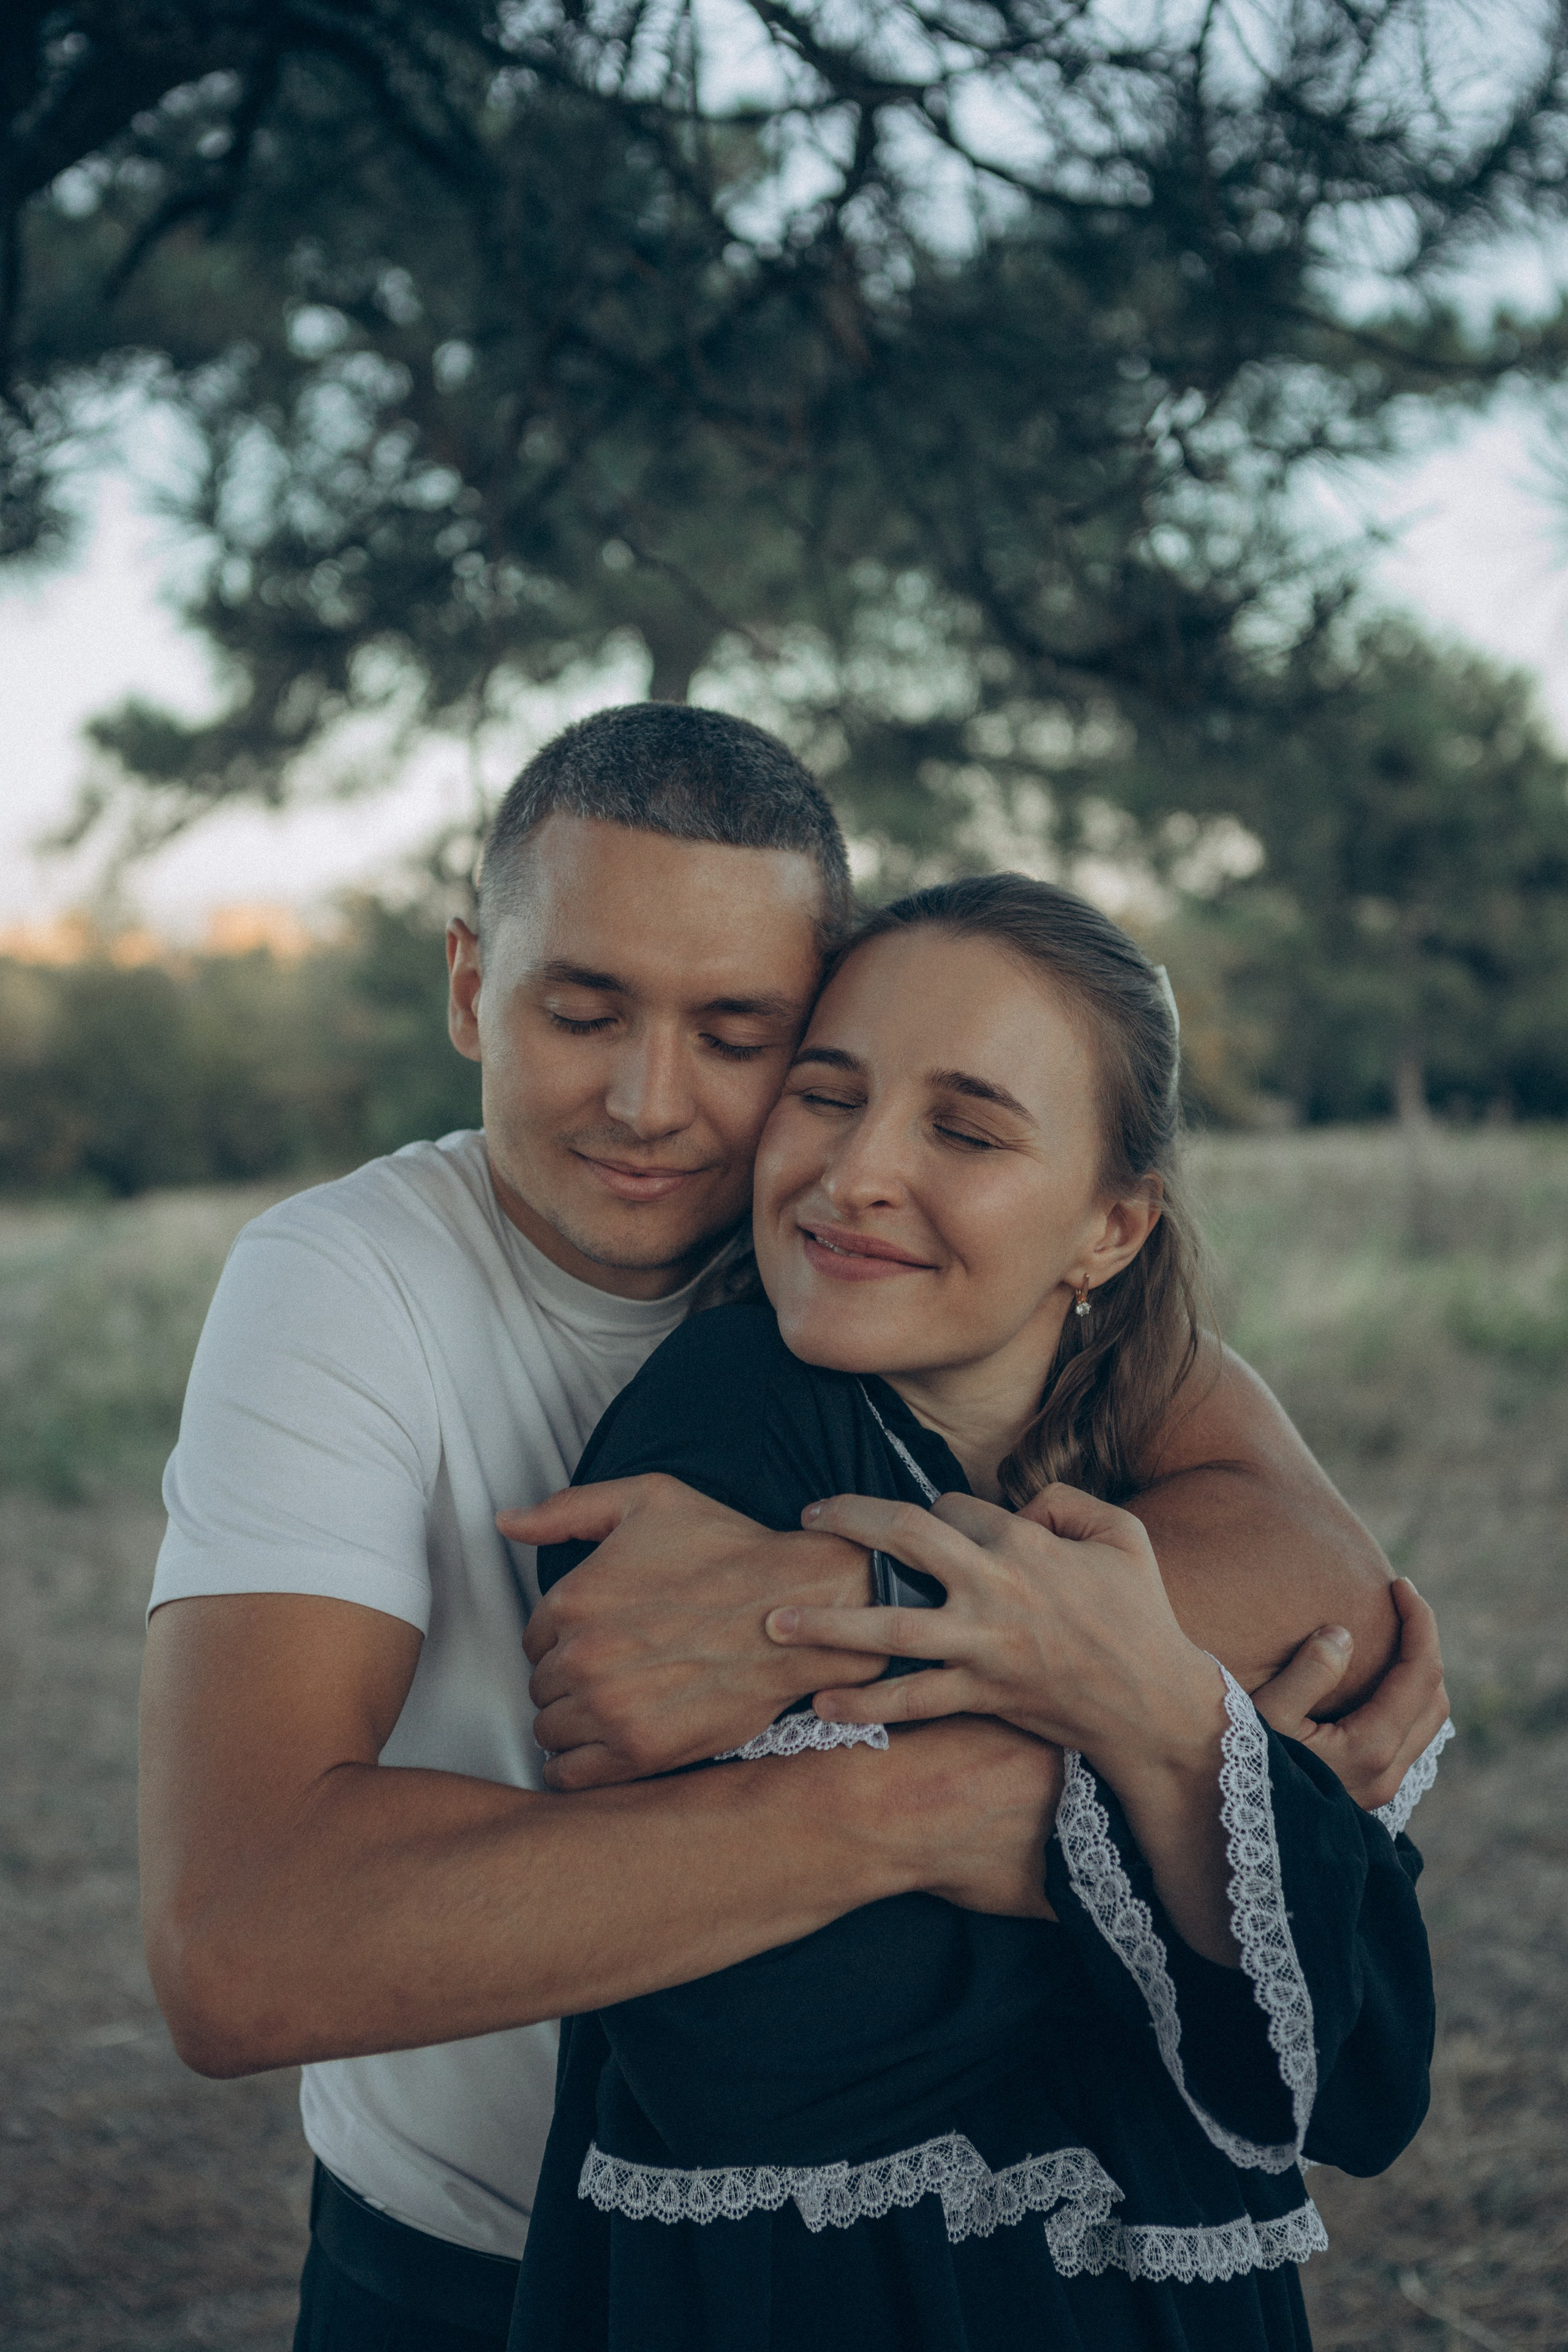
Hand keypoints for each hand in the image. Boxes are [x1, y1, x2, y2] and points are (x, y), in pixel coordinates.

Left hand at [500, 1474, 878, 1789]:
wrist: (796, 1607)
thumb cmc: (727, 1550)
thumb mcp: (645, 1500)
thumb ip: (566, 1510)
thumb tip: (507, 1521)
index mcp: (574, 1597)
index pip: (533, 1639)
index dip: (563, 1640)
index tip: (595, 1639)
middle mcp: (582, 1656)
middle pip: (541, 1686)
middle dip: (568, 1681)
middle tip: (610, 1673)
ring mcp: (609, 1708)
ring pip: (549, 1730)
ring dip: (571, 1723)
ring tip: (610, 1709)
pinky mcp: (641, 1751)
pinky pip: (570, 1776)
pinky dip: (573, 1768)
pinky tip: (597, 1750)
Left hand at [772, 1484, 1234, 1959]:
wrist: (1152, 1706)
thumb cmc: (1141, 1615)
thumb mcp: (1125, 1534)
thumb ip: (1069, 1501)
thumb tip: (1021, 1503)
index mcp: (1026, 1543)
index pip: (955, 1508)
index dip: (933, 1509)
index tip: (922, 1523)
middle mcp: (995, 1589)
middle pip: (906, 1539)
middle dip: (849, 1521)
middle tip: (807, 1519)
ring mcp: (982, 1646)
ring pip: (892, 1627)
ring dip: (829, 1624)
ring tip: (775, 1622)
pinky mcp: (980, 1694)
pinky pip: (912, 1699)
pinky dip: (865, 1702)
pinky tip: (821, 1701)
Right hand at [1251, 1577, 1449, 1811]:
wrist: (1233, 1830)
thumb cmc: (1239, 1765)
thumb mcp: (1265, 1713)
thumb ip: (1309, 1672)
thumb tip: (1344, 1635)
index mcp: (1371, 1749)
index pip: (1422, 1673)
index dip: (1420, 1622)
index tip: (1401, 1584)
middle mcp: (1387, 1773)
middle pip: (1435, 1697)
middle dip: (1426, 1643)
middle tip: (1399, 1603)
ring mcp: (1380, 1787)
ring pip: (1426, 1721)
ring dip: (1418, 1673)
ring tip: (1390, 1635)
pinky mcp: (1367, 1791)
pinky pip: (1407, 1737)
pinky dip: (1405, 1699)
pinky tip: (1372, 1679)